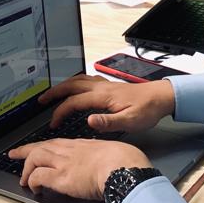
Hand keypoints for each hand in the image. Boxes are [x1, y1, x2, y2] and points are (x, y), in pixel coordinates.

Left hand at [9, 139, 150, 199]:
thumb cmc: (125, 161)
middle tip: (14, 154)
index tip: (38, 147)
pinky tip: (34, 188)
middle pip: (41, 147)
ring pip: (35, 158)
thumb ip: (103, 157)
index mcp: (82, 145)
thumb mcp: (112, 152)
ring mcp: (64, 162)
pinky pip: (38, 176)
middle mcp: (69, 151)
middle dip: (25, 151)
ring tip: (22, 179)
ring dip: (26, 169)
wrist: (124, 167)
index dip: (45, 145)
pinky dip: (32, 181)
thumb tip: (106, 164)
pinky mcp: (61, 177)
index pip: (57, 143)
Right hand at [40, 74, 174, 131]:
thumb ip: (108, 122)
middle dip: (54, 92)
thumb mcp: (130, 122)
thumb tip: (88, 120)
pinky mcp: (110, 86)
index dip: (60, 112)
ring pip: (78, 80)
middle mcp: (101, 87)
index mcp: (103, 96)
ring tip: (53, 93)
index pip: (74, 102)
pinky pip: (87, 80)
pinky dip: (76, 82)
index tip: (53, 123)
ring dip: (63, 85)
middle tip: (41, 99)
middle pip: (71, 85)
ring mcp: (105, 85)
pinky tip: (76, 87)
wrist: (162, 97)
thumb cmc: (148, 110)